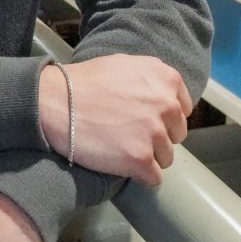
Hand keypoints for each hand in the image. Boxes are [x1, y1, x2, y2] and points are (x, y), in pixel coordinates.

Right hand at [39, 55, 191, 185]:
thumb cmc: (87, 81)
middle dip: (157, 136)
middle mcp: (167, 104)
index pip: (183, 108)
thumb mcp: (125, 64)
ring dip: (147, 156)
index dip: (164, 116)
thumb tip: (166, 96)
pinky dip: (139, 174)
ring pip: (166, 157)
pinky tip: (120, 162)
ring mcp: (155, 133)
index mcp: (166, 78)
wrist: (57, 101)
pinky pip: (154, 178)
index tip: (146, 118)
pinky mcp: (141, 159)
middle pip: (177, 134)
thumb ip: (151, 79)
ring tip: (121, 145)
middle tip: (130, 132)